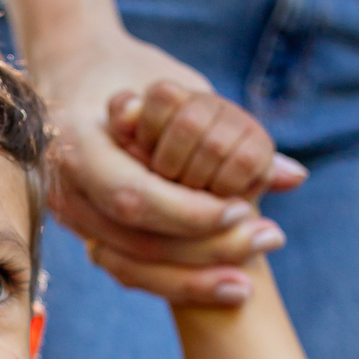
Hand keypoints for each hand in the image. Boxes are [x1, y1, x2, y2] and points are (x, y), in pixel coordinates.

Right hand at [30, 26, 305, 306]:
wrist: (69, 76)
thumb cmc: (127, 71)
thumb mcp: (172, 86)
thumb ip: (229, 130)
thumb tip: (293, 175)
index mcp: (76, 145)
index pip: (134, 196)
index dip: (188, 213)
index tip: (241, 210)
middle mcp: (64, 188)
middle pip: (135, 242)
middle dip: (203, 251)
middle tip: (265, 241)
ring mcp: (70, 217)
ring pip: (131, 268)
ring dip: (193, 279)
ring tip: (246, 281)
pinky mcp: (84, 234)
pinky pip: (128, 272)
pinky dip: (175, 283)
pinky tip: (218, 286)